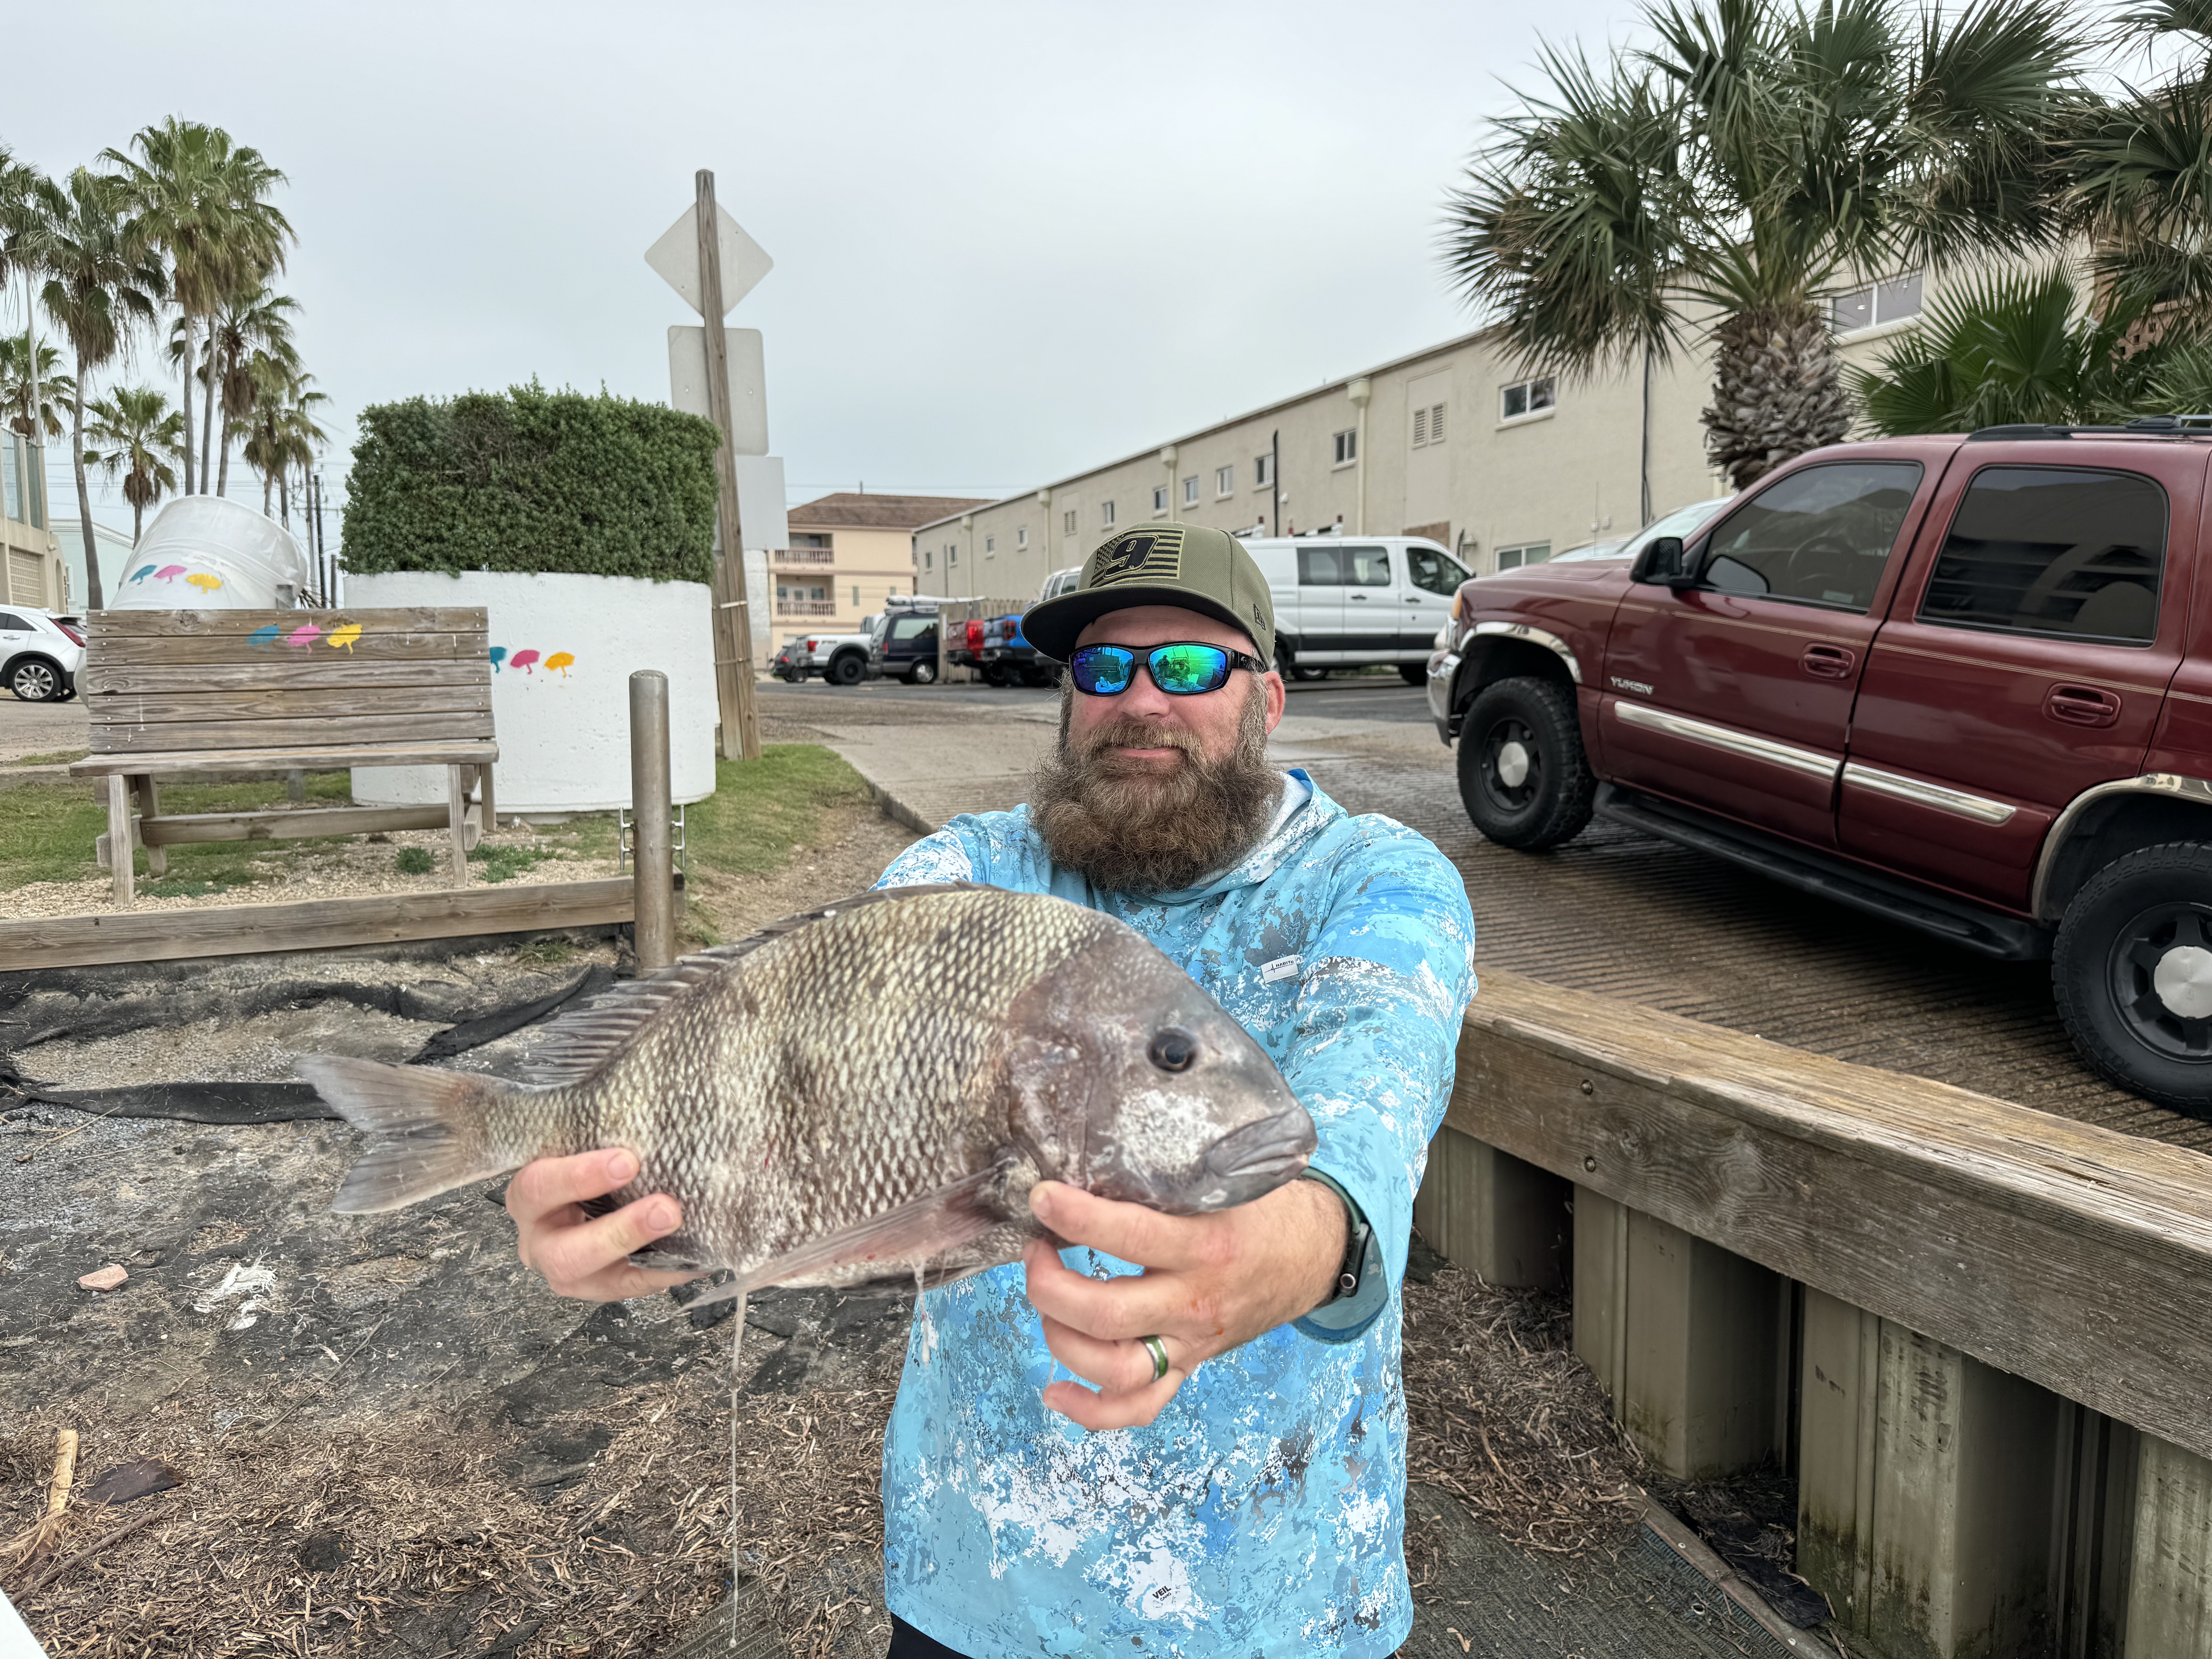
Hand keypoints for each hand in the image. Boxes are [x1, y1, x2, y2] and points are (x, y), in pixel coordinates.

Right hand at [505, 1149, 703, 1301]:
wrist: (588, 1197)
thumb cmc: (590, 1161)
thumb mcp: (582, 1146)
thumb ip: (604, 1133)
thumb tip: (661, 1097)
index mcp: (529, 1197)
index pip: (538, 1187)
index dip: (579, 1177)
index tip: (629, 1160)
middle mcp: (540, 1240)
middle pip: (563, 1252)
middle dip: (618, 1232)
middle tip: (666, 1207)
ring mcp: (569, 1272)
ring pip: (593, 1278)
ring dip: (641, 1255)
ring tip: (680, 1226)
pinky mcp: (602, 1288)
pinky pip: (633, 1287)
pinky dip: (668, 1270)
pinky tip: (700, 1253)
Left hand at [1021, 1177, 1344, 1431]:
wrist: (1314, 1255)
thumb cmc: (1264, 1210)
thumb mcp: (1227, 1181)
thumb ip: (1170, 1177)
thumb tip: (1096, 1157)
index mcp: (1208, 1247)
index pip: (1129, 1237)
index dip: (1075, 1217)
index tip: (1042, 1197)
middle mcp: (1196, 1304)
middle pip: (1106, 1315)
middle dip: (1049, 1285)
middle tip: (1036, 1250)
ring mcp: (1192, 1343)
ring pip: (1113, 1368)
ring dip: (1061, 1338)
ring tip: (1044, 1301)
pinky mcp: (1189, 1366)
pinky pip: (1140, 1406)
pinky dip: (1092, 1410)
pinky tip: (1054, 1389)